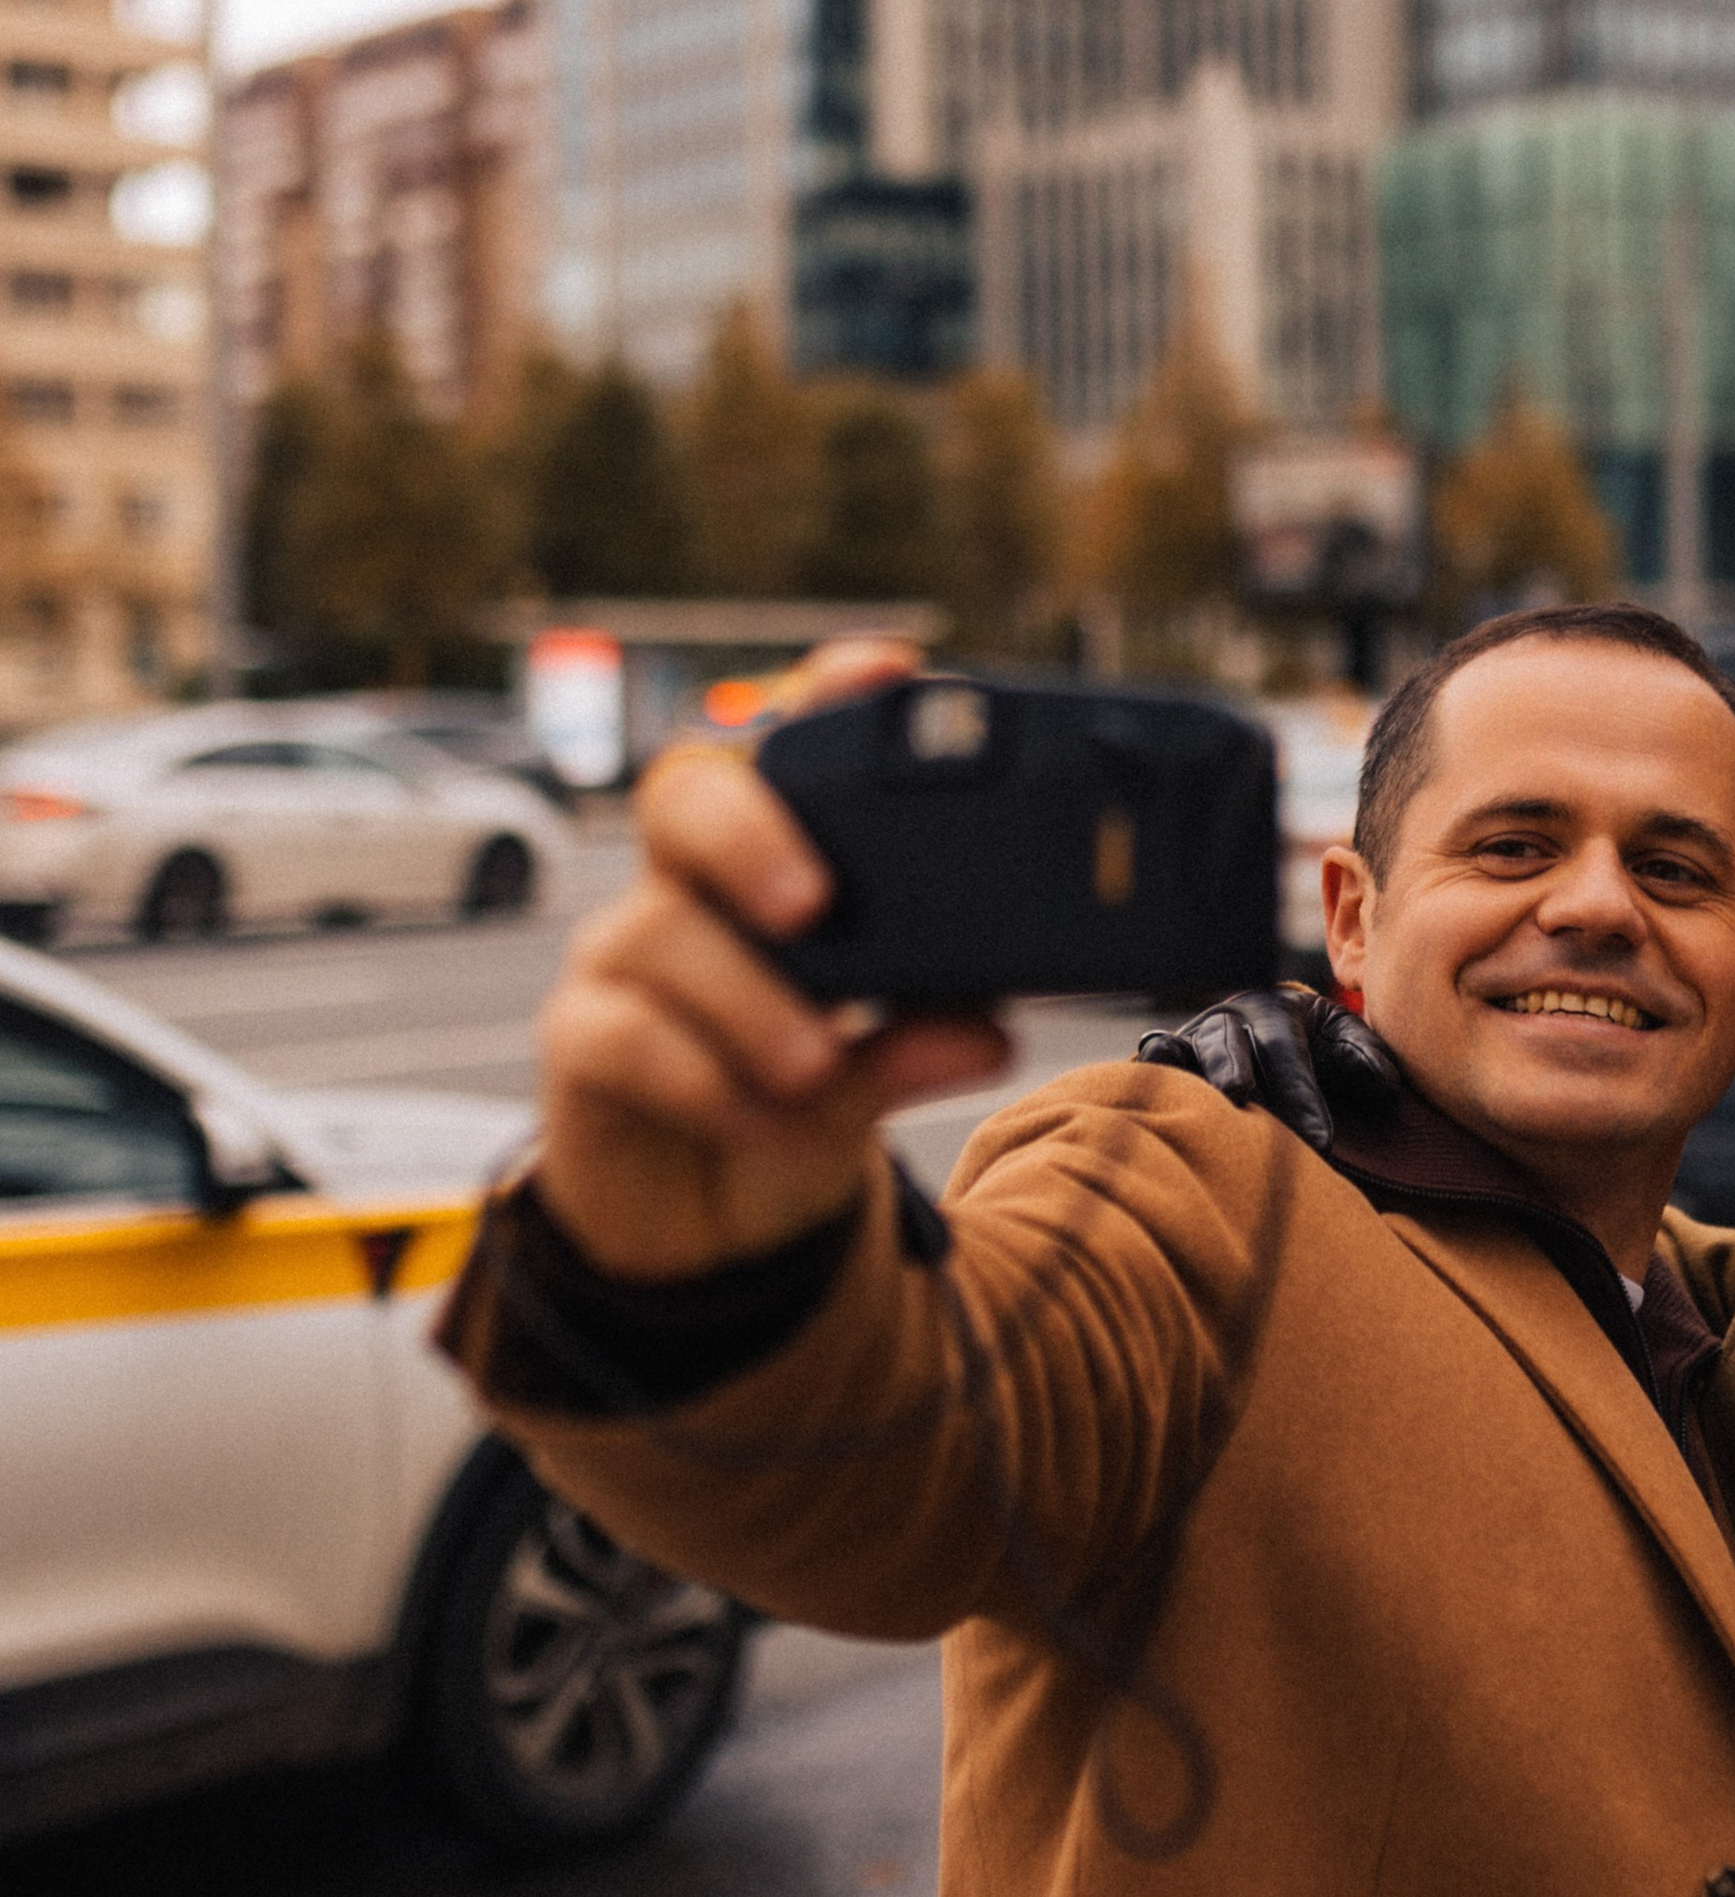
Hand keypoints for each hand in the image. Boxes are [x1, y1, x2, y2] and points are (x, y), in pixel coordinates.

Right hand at [539, 639, 1009, 1279]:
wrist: (709, 1228)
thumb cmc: (794, 1103)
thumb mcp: (879, 1072)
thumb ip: (921, 1038)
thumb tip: (990, 1032)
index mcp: (776, 856)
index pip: (786, 744)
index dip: (827, 693)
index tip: (891, 668)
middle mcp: (691, 882)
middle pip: (686, 792)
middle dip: (750, 833)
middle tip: (813, 906)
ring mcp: (626, 954)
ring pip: (658, 927)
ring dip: (747, 1001)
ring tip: (814, 1068)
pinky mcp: (581, 1039)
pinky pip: (618, 1032)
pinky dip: (699, 1077)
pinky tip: (760, 1116)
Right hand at [1137, 985, 1401, 1157]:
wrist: (1274, 1035)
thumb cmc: (1316, 1046)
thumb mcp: (1343, 1041)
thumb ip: (1364, 1058)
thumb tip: (1384, 1084)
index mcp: (1277, 1010)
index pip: (1288, 1051)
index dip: (1302, 1093)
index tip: (1322, 1139)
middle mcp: (1230, 1021)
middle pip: (1228, 1044)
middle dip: (1235, 1069)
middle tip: (1242, 1097)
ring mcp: (1194, 1040)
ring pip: (1185, 1051)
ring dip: (1188, 1072)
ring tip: (1190, 1098)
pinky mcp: (1169, 1062)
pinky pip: (1152, 1061)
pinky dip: (1147, 1071)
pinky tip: (1140, 1092)